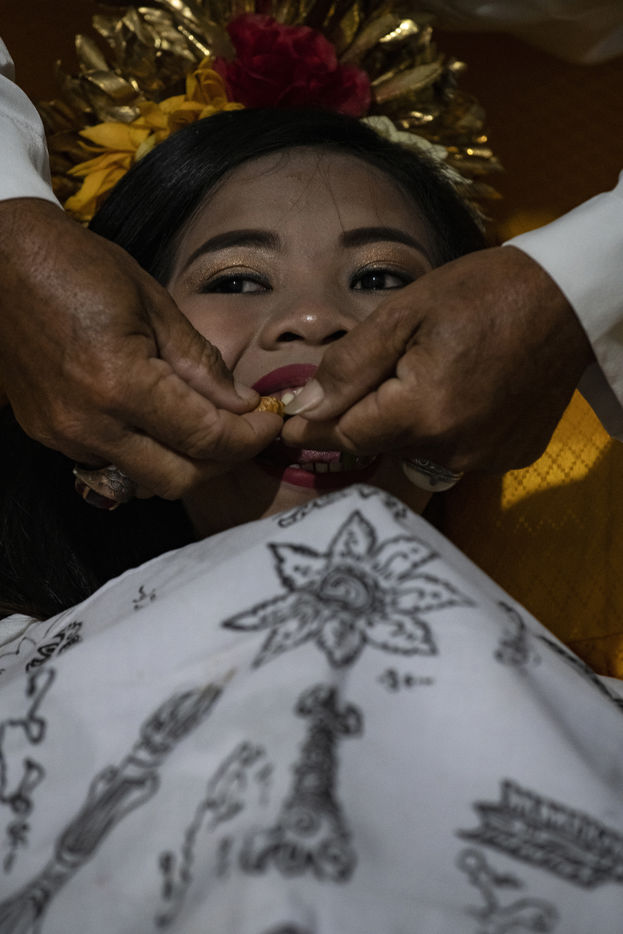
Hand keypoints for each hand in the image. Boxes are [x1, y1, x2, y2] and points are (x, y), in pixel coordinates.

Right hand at [0, 199, 281, 497]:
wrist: (4, 261)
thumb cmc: (81, 268)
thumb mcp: (154, 305)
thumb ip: (201, 364)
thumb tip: (243, 404)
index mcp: (120, 382)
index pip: (205, 437)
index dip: (249, 437)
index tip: (271, 423)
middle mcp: (89, 422)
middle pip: (178, 479)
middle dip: (222, 461)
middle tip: (245, 432)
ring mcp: (64, 435)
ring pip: (145, 481)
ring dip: (184, 464)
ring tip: (206, 428)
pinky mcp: (49, 435)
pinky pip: (112, 465)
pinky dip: (146, 454)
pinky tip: (159, 423)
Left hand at [281, 246, 594, 472]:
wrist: (567, 299)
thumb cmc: (482, 292)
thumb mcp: (404, 313)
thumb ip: (349, 365)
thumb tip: (302, 406)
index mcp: (421, 411)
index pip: (345, 436)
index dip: (313, 429)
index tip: (287, 426)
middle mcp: (453, 449)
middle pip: (380, 444)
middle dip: (364, 416)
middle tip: (376, 373)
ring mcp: (484, 458)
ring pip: (416, 451)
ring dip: (406, 424)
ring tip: (428, 374)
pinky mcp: (508, 457)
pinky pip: (456, 452)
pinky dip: (446, 429)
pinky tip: (462, 392)